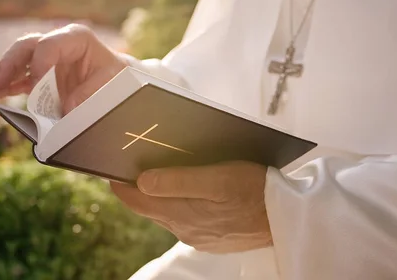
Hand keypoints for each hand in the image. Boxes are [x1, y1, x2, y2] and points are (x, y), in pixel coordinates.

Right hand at [0, 24, 127, 113]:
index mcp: (75, 38)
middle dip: (6, 67)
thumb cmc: (116, 75)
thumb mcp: (112, 80)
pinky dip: (0, 89)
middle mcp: (55, 43)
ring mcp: (44, 59)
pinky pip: (16, 80)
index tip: (34, 84)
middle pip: (24, 49)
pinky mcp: (38, 75)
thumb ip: (91, 92)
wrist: (118, 79)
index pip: (48, 45)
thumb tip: (67, 108)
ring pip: (14, 64)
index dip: (39, 64)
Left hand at [110, 161, 271, 253]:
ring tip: (159, 170)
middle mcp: (185, 229)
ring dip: (160, 194)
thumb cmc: (256, 192)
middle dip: (138, 186)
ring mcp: (198, 235)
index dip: (120, 183)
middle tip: (133, 161)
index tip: (109, 165)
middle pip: (149, 207)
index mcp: (182, 214)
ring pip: (167, 212)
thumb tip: (142, 181)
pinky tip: (189, 189)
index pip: (136, 201)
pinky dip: (179, 202)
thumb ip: (179, 181)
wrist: (287, 219)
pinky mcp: (211, 237)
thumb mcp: (219, 179)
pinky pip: (185, 218)